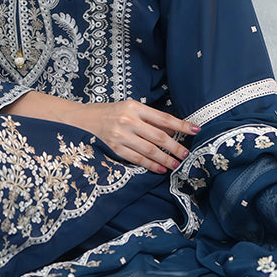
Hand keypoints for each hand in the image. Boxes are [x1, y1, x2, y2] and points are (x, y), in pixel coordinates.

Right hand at [76, 99, 200, 173]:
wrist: (80, 120)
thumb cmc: (108, 113)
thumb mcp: (128, 108)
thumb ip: (148, 118)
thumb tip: (171, 131)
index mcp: (134, 107)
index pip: (164, 118)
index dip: (181, 125)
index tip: (196, 130)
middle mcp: (128, 121)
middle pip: (159, 137)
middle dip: (176, 147)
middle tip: (187, 154)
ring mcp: (120, 136)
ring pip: (149, 150)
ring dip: (165, 159)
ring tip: (176, 164)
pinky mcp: (114, 148)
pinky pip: (136, 159)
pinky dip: (150, 165)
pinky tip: (160, 169)